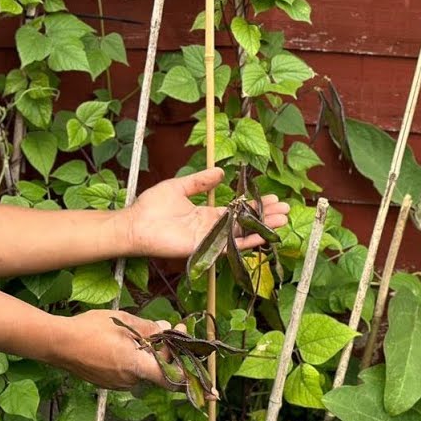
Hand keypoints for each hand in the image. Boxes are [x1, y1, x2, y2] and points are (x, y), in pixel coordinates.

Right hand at [50, 310, 174, 389]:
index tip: (190, 356)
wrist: (58, 343)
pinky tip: (122, 342)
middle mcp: (129, 381)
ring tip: (138, 331)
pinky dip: (131, 358)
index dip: (185, 369)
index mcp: (136, 367)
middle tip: (163, 327)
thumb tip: (166, 329)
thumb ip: (148, 328)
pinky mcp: (107, 382)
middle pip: (156, 369)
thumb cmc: (89, 330)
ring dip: (145, 352)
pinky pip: (127, 371)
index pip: (172, 378)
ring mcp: (117, 383)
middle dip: (163, 349)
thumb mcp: (122, 321)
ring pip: (141, 369)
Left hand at [122, 167, 290, 258]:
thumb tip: (220, 171)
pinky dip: (245, 242)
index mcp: (205, 214)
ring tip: (281, 221)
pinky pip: (227, 246)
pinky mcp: (203, 248)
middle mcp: (210, 227)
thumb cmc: (152, 206)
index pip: (236, 210)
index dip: (254, 204)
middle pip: (243, 222)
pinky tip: (262, 236)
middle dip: (264, 216)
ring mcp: (208, 239)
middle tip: (285, 209)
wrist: (135, 224)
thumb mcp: (179, 187)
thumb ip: (200, 181)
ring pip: (240, 234)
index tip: (272, 197)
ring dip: (261, 228)